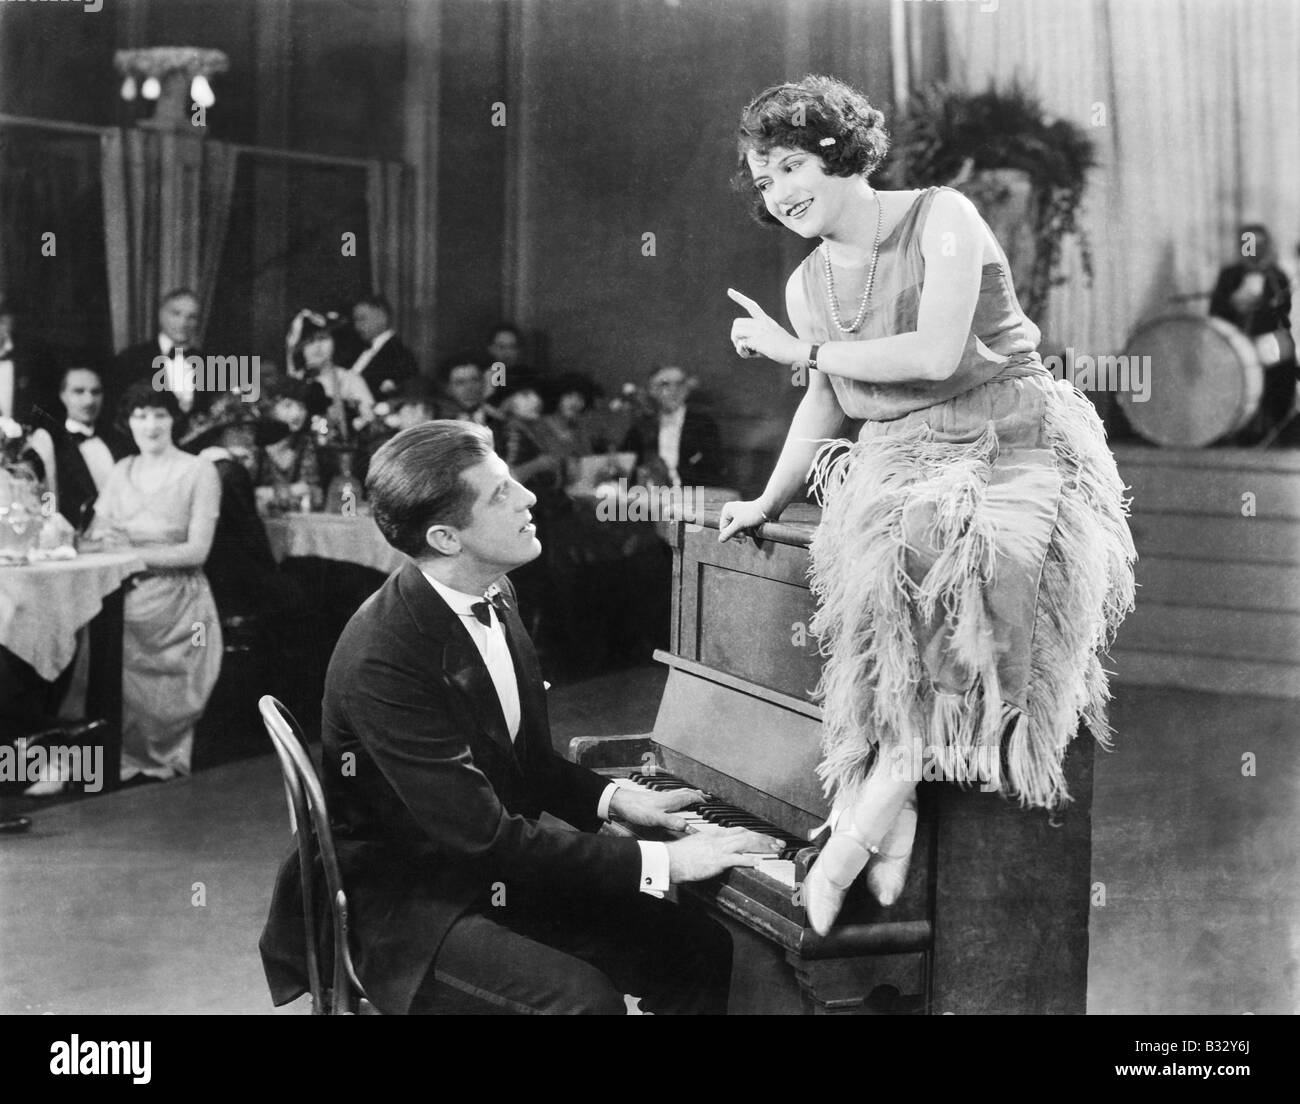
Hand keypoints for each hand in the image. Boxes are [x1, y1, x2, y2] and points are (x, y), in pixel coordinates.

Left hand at [609, 784, 706, 830]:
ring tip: (694, 795)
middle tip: (706, 796)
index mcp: (671, 800)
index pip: (690, 797)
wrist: (620, 802)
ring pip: (679, 793)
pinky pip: (672, 796)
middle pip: (686, 793)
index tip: (709, 802)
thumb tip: (687, 826)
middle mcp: (668, 796)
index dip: (700, 800)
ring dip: (689, 794)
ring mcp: (661, 797)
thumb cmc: (636, 809)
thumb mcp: (655, 819)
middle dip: (697, 794)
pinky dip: (679, 797)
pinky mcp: (654, 800)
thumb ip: (671, 822)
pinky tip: (674, 801)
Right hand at [667, 826, 785, 882]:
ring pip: (746, 844)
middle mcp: (720, 839)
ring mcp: (719, 849)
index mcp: (715, 834)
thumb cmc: (680, 854)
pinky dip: (749, 859)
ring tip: (776, 850)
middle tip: (780, 844)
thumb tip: (719, 848)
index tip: (768, 838)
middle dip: (766, 839)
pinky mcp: (716, 861)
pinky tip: (759, 862)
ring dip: (763, 846)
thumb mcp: (697, 844)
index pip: (741, 831)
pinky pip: (736, 859)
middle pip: (747, 835)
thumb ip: (710, 844)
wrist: (669, 859)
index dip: (757, 834)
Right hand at [717, 499, 768, 542]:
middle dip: (735, 535)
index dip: (731, 535)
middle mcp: (730, 511)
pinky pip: (739, 527)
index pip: (723, 528)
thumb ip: (729, 533)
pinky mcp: (743, 517)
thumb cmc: (753, 514)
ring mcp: (737, 514)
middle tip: (744, 540)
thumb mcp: (739, 525)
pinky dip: (742, 532)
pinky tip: (746, 536)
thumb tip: (720, 540)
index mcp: (726, 510)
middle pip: (728, 529)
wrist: (767, 508)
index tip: (741, 536)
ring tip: (745, 540)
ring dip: (739, 535)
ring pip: (734, 529)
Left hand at [728, 288, 805, 363]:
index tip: (729, 291)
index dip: (739, 298)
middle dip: (735, 335)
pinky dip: (743, 352)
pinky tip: (750, 355)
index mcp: (766, 320)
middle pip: (737, 323)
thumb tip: (740, 346)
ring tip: (746, 351)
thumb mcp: (770, 339)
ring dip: (737, 343)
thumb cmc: (784, 349)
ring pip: (736, 332)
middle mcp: (762, 322)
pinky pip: (741, 344)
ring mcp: (760, 330)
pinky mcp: (759, 340)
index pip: (751, 306)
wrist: (797, 351)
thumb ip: (755, 340)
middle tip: (741, 345)